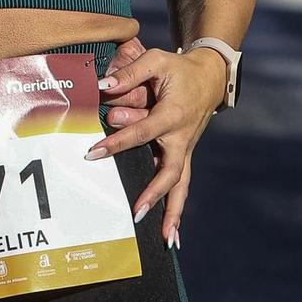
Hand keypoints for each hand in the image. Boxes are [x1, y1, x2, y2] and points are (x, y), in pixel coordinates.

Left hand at [85, 46, 229, 247]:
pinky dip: (177, 208)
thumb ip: (129, 73)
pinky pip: (181, 184)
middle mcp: (181, 138)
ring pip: (181, 186)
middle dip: (152, 194)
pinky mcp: (184, 155)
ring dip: (174, 213)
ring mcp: (185, 149)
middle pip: (170, 173)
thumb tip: (102, 87)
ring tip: (165, 239)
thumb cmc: (177, 68)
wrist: (208, 76)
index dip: (116, 143)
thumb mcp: (156, 61)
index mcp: (173, 115)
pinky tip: (172, 233)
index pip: (141, 133)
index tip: (92, 154)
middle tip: (135, 212)